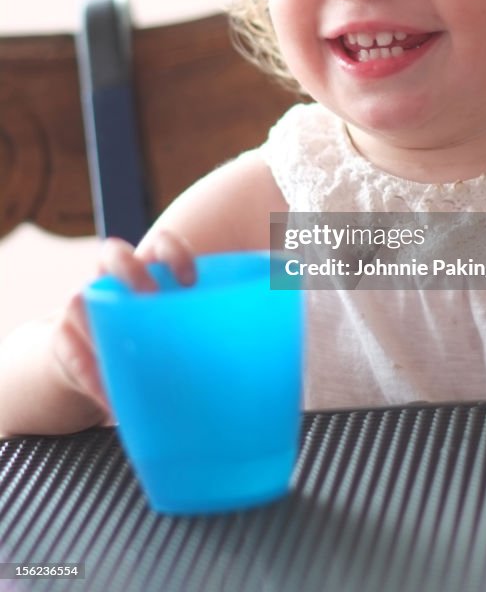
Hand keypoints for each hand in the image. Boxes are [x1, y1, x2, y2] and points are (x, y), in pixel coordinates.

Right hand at [50, 231, 196, 414]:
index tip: (192, 280)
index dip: (174, 252)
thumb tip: (264, 329)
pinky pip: (69, 352)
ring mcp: (83, 307)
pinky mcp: (63, 341)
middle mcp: (112, 280)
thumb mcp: (180, 328)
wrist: (97, 365)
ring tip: (124, 353)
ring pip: (79, 298)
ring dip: (99, 324)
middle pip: (113, 255)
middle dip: (132, 271)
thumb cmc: (153, 342)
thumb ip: (212, 325)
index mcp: (148, 270)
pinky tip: (111, 399)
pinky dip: (91, 375)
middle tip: (151, 297)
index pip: (160, 244)